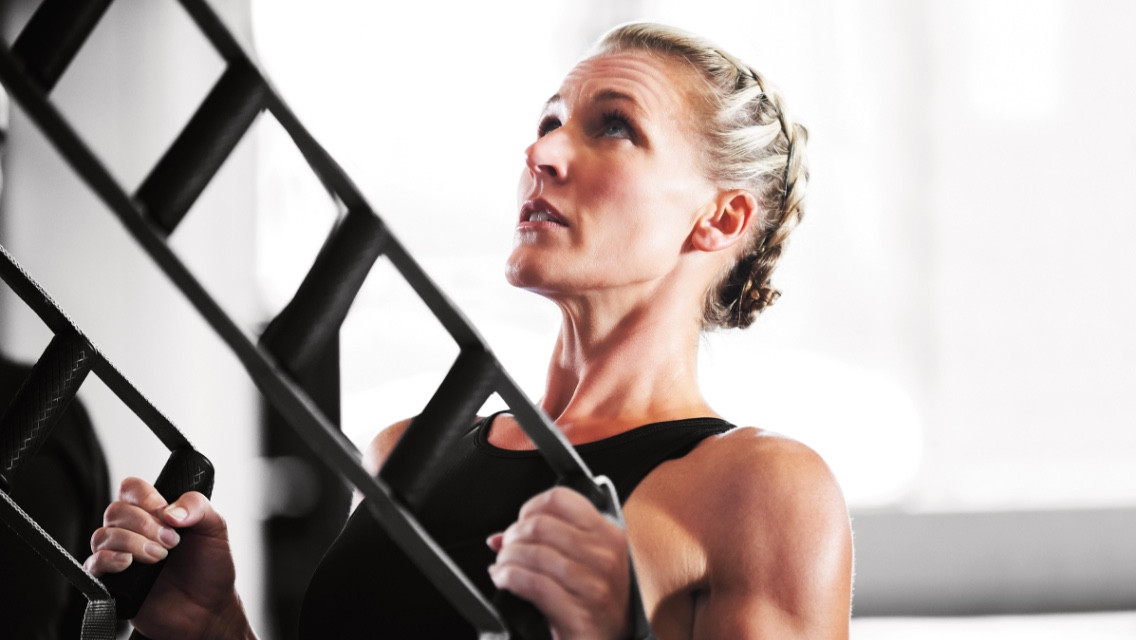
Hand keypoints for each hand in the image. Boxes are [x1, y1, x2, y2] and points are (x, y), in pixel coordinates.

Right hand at [84, 477, 252, 638]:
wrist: (208, 609)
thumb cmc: (210, 569)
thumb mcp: (215, 529)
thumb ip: (198, 507)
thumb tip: (170, 510)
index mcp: (154, 514)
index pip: (132, 488)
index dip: (145, 497)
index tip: (166, 513)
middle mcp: (133, 532)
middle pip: (115, 511)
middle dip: (144, 524)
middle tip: (171, 542)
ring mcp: (120, 556)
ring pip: (102, 535)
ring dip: (131, 543)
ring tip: (159, 557)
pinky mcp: (112, 582)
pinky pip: (92, 564)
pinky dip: (108, 560)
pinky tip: (128, 563)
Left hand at [488, 487, 632, 639]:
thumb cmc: (598, 602)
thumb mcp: (585, 563)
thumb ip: (547, 542)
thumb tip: (498, 538)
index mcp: (608, 534)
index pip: (562, 499)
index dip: (531, 507)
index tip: (520, 522)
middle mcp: (605, 556)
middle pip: (541, 525)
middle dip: (513, 536)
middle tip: (506, 549)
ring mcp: (595, 585)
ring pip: (535, 554)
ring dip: (508, 559)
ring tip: (502, 567)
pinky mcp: (580, 613)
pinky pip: (534, 584)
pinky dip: (510, 579)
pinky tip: (504, 580)